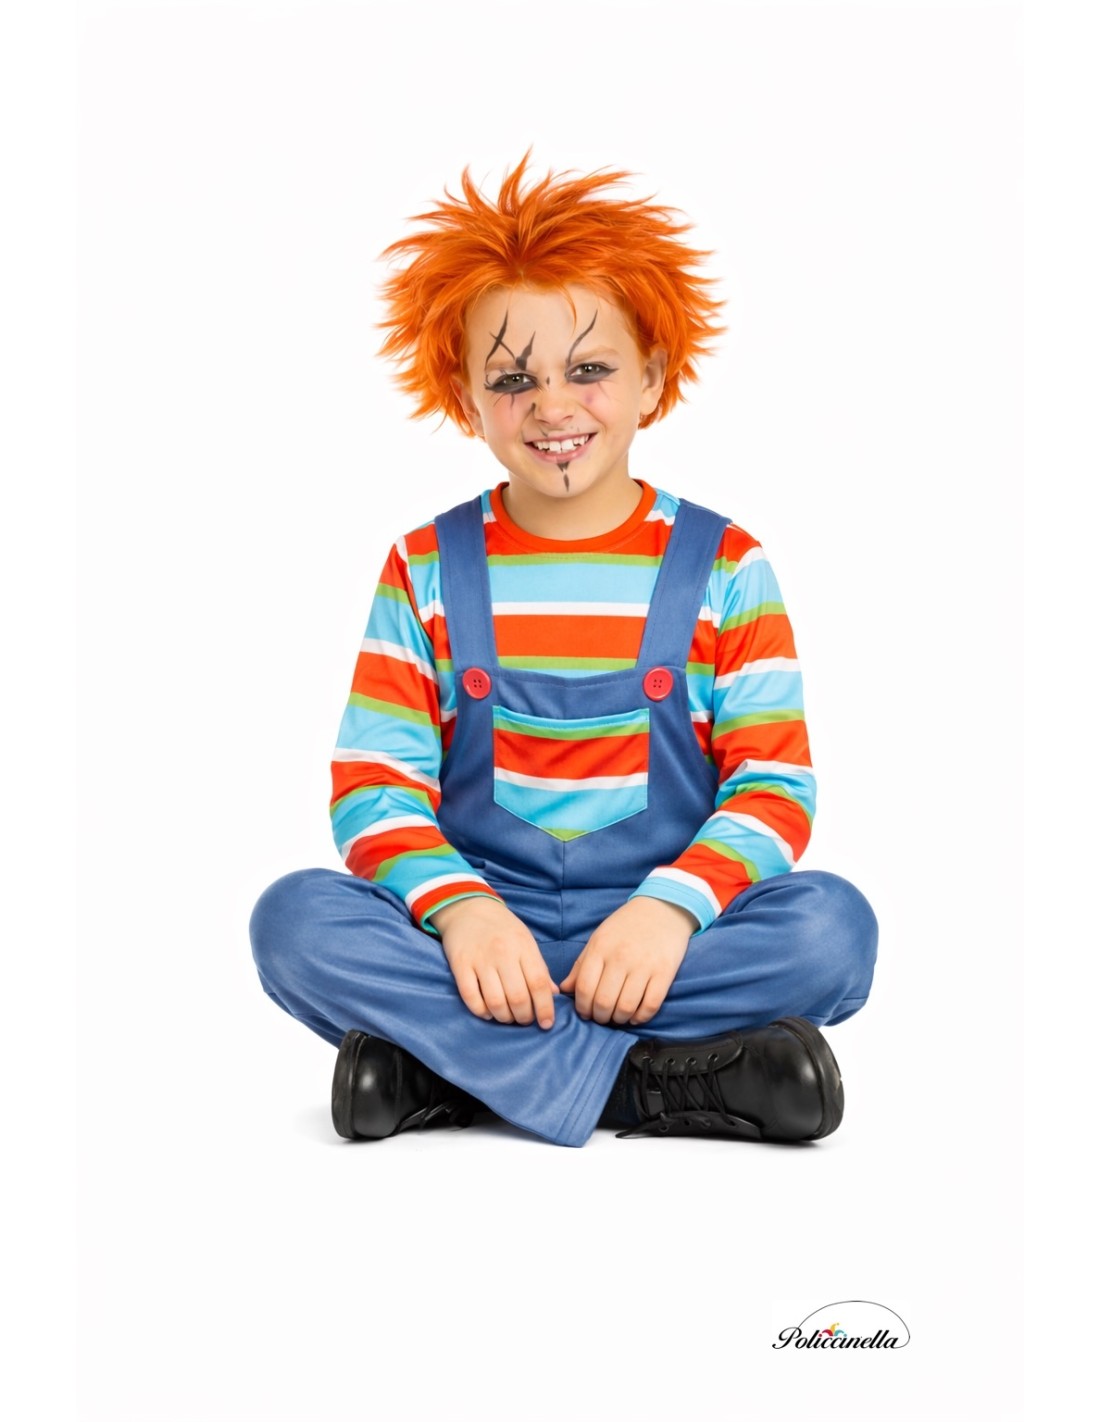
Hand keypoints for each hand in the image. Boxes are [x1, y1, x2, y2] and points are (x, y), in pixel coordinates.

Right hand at [431, 897, 558, 1029]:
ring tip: (508, 1017)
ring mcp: (480, 960)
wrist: (468, 908)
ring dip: (504, 1018)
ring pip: (495, 1002)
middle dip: (524, 1017)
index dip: (545, 1008)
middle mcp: (503, 953)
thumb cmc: (502, 928)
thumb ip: (539, 968)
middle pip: (518, 997)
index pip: (539, 984)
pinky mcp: (460, 965)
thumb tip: (553, 995)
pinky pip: (471, 998)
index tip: (547, 1023)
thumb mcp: (526, 941)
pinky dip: (482, 1011)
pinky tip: (488, 1012)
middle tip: (525, 1019)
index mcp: (523, 947)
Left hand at [560, 897, 696, 1026]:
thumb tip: (564, 989)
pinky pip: (651, 1005)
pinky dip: (641, 1017)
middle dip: (600, 1017)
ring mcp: (644, 965)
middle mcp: (621, 957)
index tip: (585, 1012)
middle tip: (602, 1016)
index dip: (582, 1007)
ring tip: (618, 1016)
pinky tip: (636, 1016)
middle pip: (604, 1002)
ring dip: (619, 1019)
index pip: (584, 988)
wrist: (662, 909)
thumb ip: (581, 965)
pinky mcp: (664, 972)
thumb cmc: (626, 926)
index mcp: (601, 948)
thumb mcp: (599, 939)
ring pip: (626, 1007)